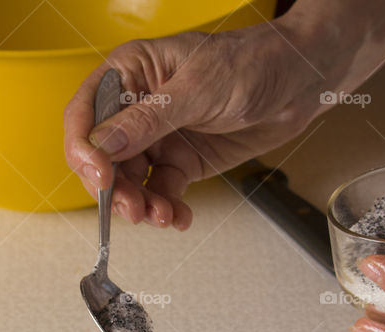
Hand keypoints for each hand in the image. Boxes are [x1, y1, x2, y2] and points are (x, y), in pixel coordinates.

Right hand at [63, 24, 326, 229]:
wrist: (300, 82)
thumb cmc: (253, 62)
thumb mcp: (198, 89)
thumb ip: (148, 120)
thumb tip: (102, 145)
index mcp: (130, 73)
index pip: (86, 113)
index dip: (84, 148)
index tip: (99, 175)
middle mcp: (137, 108)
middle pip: (103, 157)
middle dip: (114, 188)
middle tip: (132, 208)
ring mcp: (158, 137)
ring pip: (131, 181)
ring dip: (141, 204)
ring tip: (161, 216)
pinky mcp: (181, 162)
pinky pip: (163, 192)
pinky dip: (167, 208)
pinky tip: (179, 217)